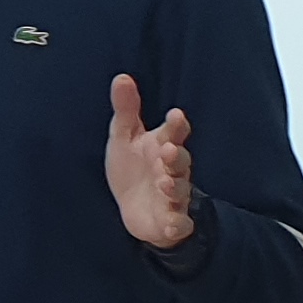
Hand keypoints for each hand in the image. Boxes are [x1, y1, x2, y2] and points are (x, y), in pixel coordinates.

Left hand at [107, 74, 194, 248]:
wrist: (133, 209)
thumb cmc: (133, 168)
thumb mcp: (124, 137)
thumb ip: (126, 110)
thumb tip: (121, 77)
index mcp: (162, 146)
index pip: (174, 132)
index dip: (176, 125)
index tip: (175, 115)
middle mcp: (172, 170)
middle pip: (181, 161)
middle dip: (176, 156)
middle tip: (169, 150)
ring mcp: (173, 196)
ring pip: (181, 190)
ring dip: (175, 187)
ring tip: (164, 182)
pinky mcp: (171, 221)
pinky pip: (179, 223)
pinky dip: (177, 224)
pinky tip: (171, 223)